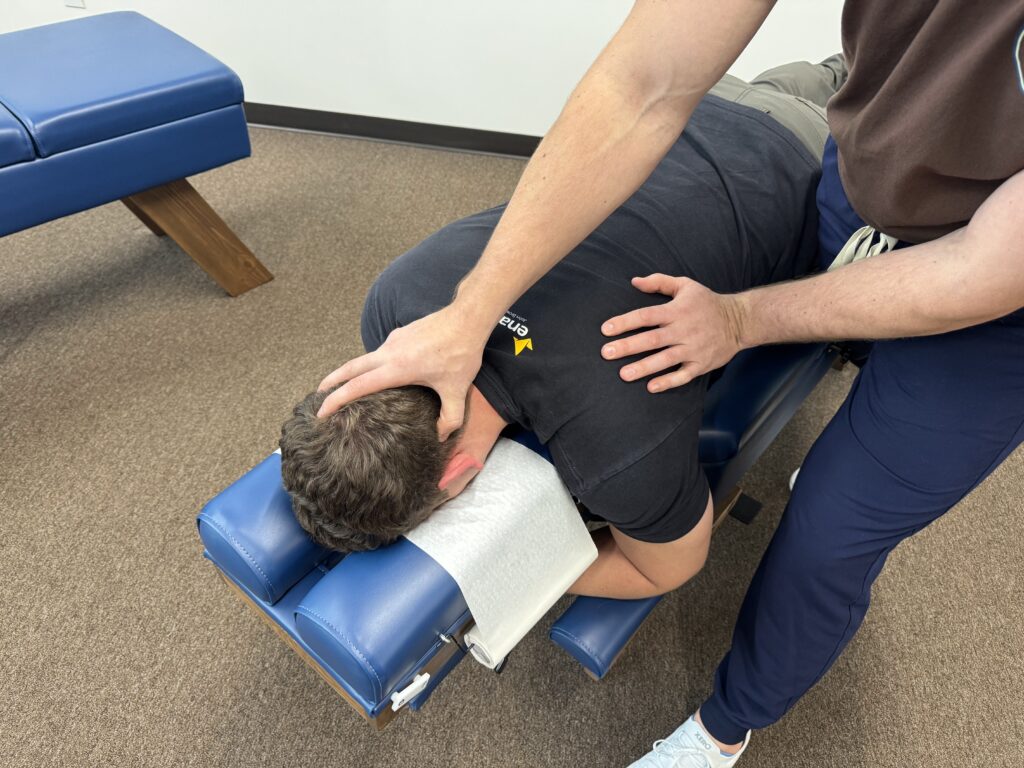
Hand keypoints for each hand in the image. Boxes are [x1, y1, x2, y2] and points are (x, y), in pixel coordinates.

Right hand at [316, 305, 488, 438]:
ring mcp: (393, 341)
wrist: (468, 317)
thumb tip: (440, 436)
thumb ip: (449, 418)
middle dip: (331, 383)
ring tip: (345, 389)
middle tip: (317, 398)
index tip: (321, 412)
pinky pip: (380, 353)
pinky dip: (371, 366)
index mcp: (398, 368)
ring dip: (351, 373)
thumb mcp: (457, 391)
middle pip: (350, 369)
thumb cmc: (461, 353)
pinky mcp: (400, 334)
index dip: (336, 400)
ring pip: (364, 360)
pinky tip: (378, 376)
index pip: (358, 386)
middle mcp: (389, 352)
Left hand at [601, 274, 746, 391]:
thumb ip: (659, 282)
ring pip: (665, 360)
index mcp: (677, 310)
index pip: (646, 316)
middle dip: (628, 346)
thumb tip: (634, 281)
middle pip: (652, 339)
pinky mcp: (701, 364)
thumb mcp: (685, 285)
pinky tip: (651, 387)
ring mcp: (693, 349)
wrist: (740, 321)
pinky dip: (668, 382)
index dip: (625, 322)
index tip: (606, 329)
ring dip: (643, 367)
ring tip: (623, 374)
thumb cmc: (707, 302)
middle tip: (606, 353)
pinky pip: (683, 375)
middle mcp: (684, 330)